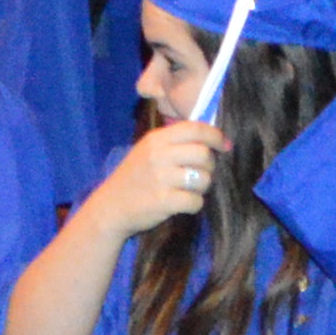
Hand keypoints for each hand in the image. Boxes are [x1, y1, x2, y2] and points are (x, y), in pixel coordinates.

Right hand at [88, 116, 221, 235]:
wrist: (111, 206)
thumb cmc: (135, 177)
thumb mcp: (148, 150)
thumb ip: (174, 142)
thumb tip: (214, 138)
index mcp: (156, 139)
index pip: (195, 128)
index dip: (215, 136)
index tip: (224, 145)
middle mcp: (158, 155)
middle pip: (203, 154)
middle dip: (209, 166)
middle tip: (201, 173)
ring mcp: (161, 178)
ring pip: (203, 179)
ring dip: (202, 187)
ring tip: (189, 190)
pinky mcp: (163, 201)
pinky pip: (196, 201)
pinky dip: (194, 204)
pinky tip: (183, 203)